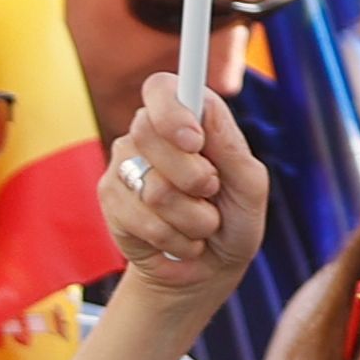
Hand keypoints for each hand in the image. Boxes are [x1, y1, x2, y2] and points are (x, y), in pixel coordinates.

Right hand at [98, 77, 268, 307]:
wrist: (207, 270)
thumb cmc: (233, 222)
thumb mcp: (250, 185)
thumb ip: (231, 147)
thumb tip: (205, 109)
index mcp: (186, 119)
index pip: (161, 88)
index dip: (172, 111)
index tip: (195, 141)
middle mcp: (148, 137)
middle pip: (151, 136)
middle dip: (194, 177)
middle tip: (210, 193)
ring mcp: (123, 168)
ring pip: (152, 187)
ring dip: (190, 217)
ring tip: (199, 225)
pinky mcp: (110, 202)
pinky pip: (141, 219)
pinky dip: (173, 238)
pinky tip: (178, 240)